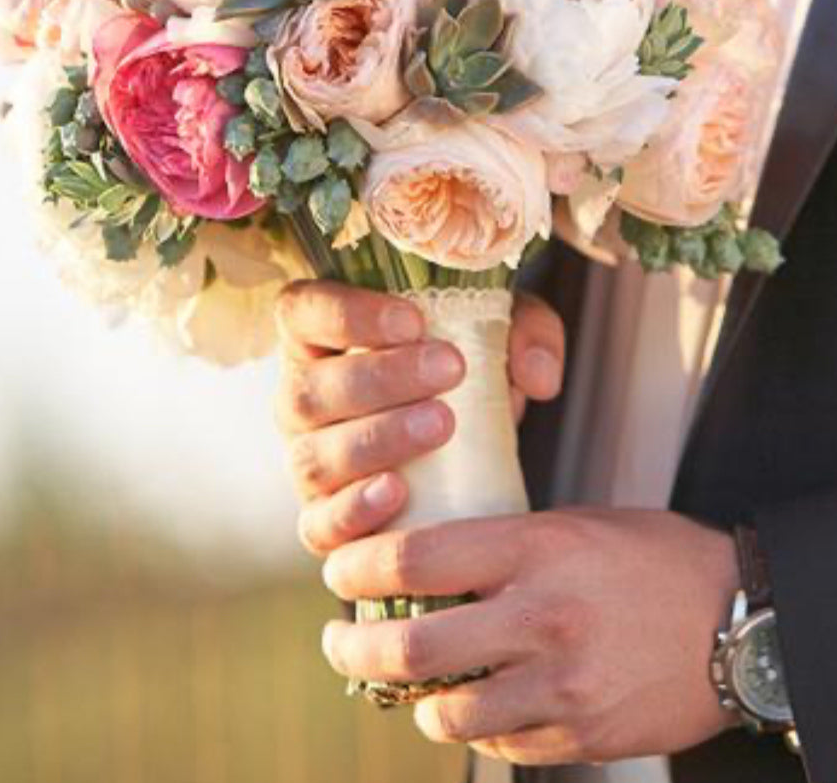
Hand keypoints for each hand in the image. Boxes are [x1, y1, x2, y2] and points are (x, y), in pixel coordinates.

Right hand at [274, 281, 564, 557]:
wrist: (474, 441)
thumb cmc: (467, 366)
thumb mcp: (504, 330)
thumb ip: (527, 333)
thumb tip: (537, 375)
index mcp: (318, 336)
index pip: (302, 311)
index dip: (347, 315)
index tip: (413, 318)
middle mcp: (299, 398)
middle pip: (306, 389)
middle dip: (379, 378)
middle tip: (450, 367)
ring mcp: (306, 462)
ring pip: (313, 456)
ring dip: (377, 439)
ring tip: (442, 424)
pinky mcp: (323, 521)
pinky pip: (320, 525)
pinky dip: (354, 511)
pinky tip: (398, 492)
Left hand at [320, 509, 739, 765]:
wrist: (740, 622)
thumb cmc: (654, 559)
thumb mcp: (576, 523)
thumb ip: (504, 542)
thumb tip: (426, 563)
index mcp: (537, 549)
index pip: (417, 560)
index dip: (360, 568)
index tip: (340, 571)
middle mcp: (543, 618)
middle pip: (412, 648)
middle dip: (355, 649)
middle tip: (341, 641)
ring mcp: (563, 687)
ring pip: (447, 712)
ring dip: (413, 700)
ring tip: (406, 683)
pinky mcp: (582, 737)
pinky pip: (500, 743)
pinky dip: (474, 725)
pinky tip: (474, 702)